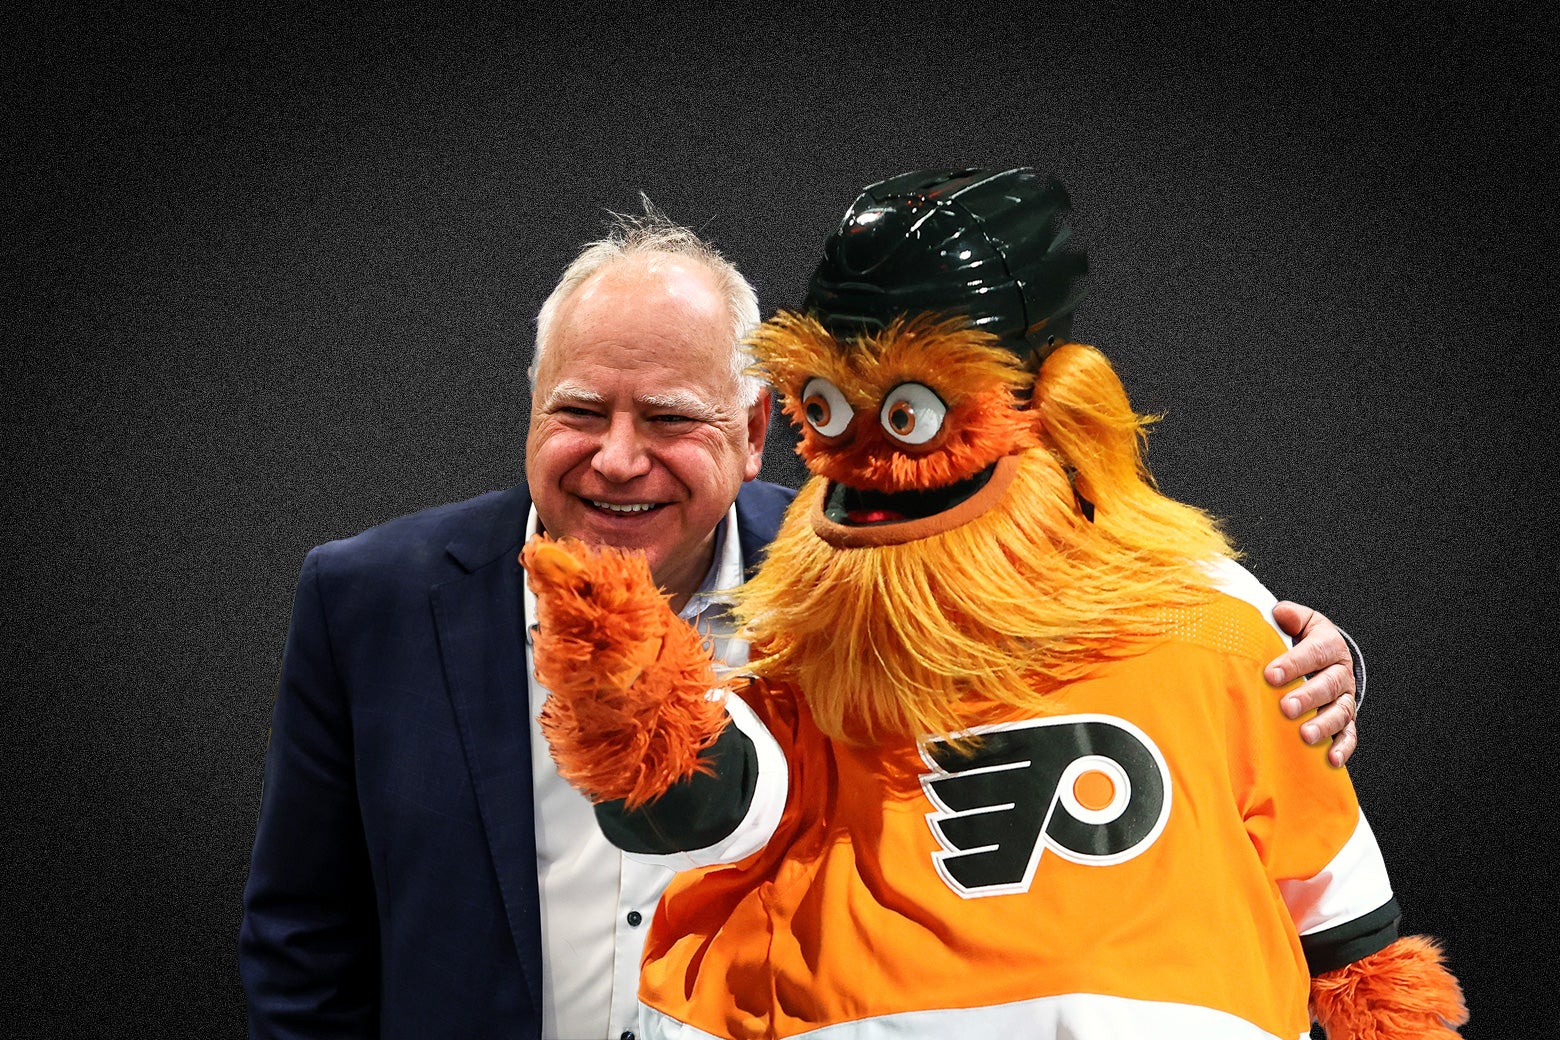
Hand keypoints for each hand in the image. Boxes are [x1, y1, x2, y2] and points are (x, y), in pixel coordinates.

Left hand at [1264, 601, 1357, 766]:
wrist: (1327, 654)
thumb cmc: (1304, 639)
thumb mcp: (1301, 622)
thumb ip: (1290, 616)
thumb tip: (1280, 613)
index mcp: (1329, 645)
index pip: (1313, 653)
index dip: (1293, 664)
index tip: (1271, 675)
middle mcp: (1341, 673)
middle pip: (1327, 685)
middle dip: (1307, 697)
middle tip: (1286, 707)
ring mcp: (1344, 698)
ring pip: (1339, 712)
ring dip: (1323, 725)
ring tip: (1306, 735)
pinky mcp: (1346, 720)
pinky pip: (1348, 735)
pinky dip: (1342, 748)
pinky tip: (1331, 759)